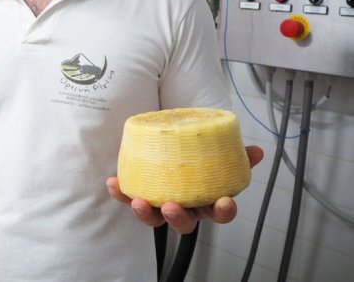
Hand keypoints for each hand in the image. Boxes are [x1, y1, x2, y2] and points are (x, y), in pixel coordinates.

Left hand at [105, 145, 263, 234]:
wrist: (170, 145)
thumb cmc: (194, 156)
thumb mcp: (215, 153)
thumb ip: (235, 154)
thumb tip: (255, 151)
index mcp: (206, 200)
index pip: (219, 213)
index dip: (223, 211)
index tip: (225, 202)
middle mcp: (185, 207)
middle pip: (184, 223)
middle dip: (178, 218)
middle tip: (171, 207)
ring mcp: (161, 204)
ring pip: (154, 219)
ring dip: (145, 213)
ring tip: (138, 202)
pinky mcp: (140, 195)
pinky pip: (129, 198)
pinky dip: (120, 194)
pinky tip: (113, 183)